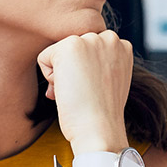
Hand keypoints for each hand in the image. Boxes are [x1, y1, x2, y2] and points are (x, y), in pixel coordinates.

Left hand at [36, 31, 133, 151]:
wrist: (100, 129)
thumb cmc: (102, 114)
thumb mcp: (111, 80)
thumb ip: (100, 63)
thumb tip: (74, 62)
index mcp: (122, 46)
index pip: (88, 50)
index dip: (86, 72)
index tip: (94, 90)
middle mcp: (109, 38)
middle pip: (73, 48)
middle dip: (73, 69)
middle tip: (84, 92)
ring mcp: (89, 40)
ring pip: (59, 52)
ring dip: (62, 73)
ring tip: (77, 91)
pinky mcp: (69, 45)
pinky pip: (44, 58)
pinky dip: (49, 78)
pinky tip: (67, 90)